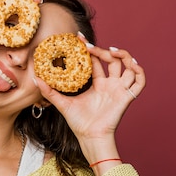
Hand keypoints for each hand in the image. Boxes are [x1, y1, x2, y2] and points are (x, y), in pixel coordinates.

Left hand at [34, 36, 144, 167]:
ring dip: (124, 56)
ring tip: (112, 52)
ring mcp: (120, 90)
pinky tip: (130, 64)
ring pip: (130, 67)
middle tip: (90, 47)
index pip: (97, 61)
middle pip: (113, 61)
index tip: (80, 39)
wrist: (89, 136)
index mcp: (98, 84)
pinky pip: (140, 81)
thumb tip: (35, 78)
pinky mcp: (127, 97)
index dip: (91, 49)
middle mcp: (110, 85)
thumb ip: (50, 91)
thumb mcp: (62, 103)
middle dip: (104, 51)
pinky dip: (139, 71)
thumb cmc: (78, 123)